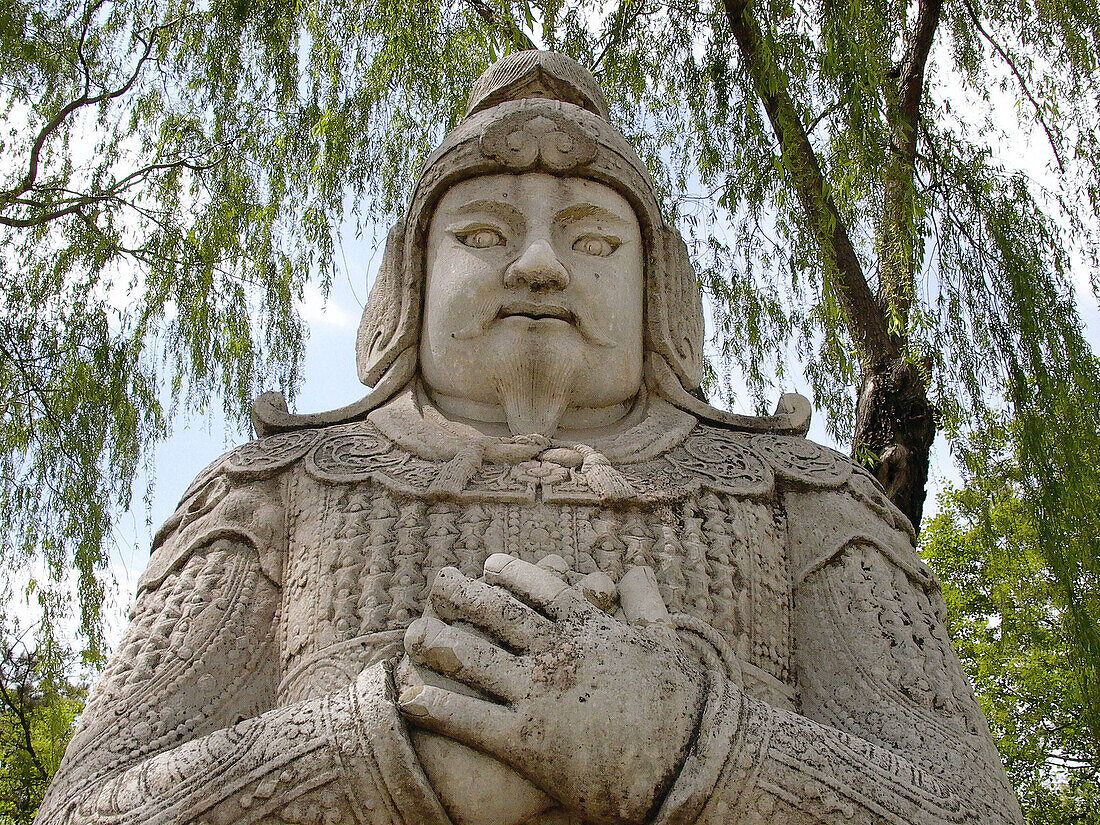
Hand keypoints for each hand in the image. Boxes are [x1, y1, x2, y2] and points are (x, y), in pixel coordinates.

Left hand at [397, 554, 705, 824]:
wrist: (685, 763)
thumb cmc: (680, 705)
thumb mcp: (666, 643)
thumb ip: (646, 603)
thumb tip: (634, 570)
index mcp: (588, 628)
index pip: (540, 590)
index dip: (509, 574)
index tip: (486, 563)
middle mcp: (556, 654)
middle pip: (498, 615)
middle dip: (463, 595)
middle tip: (437, 581)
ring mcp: (537, 696)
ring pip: (476, 660)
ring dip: (439, 642)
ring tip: (413, 630)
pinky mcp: (526, 742)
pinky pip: (471, 720)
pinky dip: (437, 706)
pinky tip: (410, 698)